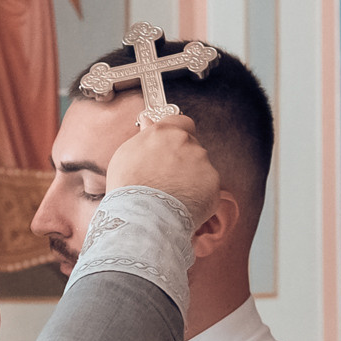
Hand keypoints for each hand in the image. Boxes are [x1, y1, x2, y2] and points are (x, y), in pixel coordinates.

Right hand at [104, 114, 218, 224]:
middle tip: (167, 177)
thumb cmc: (128, 188)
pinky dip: (199, 193)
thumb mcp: (126, 155)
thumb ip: (144, 136)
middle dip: (183, 158)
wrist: (143, 218)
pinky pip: (208, 185)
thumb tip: (149, 122)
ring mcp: (202, 161)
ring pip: (201, 165)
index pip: (182, 122)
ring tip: (173, 194)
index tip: (172, 147)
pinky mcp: (213, 182)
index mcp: (164, 131)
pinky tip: (183, 203)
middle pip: (191, 145)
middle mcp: (186, 142)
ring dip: (192, 176)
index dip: (178, 134)